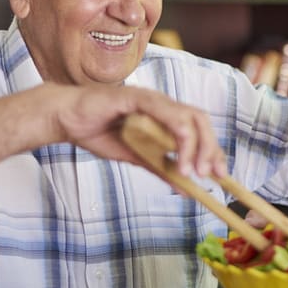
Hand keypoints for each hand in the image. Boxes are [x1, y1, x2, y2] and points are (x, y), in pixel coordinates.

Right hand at [52, 84, 226, 177]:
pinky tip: (175, 156)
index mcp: (165, 115)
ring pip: (187, 118)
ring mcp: (150, 99)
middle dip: (211, 148)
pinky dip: (174, 134)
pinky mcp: (135, 97)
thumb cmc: (98, 132)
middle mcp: (163, 104)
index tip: (221, 174)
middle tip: (211, 175)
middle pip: (201, 120)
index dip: (213, 149)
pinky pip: (163, 112)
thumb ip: (161, 169)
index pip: (199, 128)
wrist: (66, 119)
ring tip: (191, 172)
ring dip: (195, 146)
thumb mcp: (136, 158)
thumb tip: (187, 189)